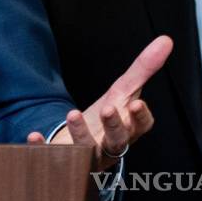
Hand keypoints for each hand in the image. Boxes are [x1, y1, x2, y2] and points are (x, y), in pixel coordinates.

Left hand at [26, 35, 171, 170]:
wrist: (81, 146)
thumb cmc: (107, 118)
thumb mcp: (123, 92)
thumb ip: (143, 69)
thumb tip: (166, 40)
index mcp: (127, 129)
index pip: (140, 126)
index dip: (140, 117)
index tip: (135, 104)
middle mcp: (110, 145)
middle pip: (117, 140)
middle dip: (113, 126)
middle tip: (107, 109)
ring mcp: (87, 155)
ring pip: (87, 151)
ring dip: (81, 133)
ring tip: (72, 114)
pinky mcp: (62, 160)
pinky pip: (52, 156)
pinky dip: (44, 147)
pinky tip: (35, 136)